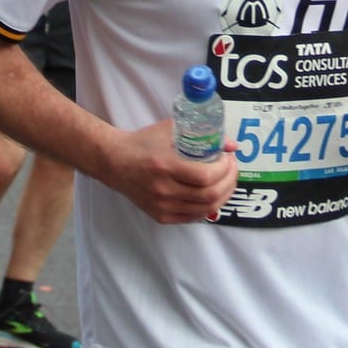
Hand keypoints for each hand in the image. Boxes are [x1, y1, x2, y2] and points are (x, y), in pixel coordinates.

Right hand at [105, 120, 240, 223]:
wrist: (114, 162)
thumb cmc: (142, 143)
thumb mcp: (170, 130)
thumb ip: (201, 134)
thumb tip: (231, 145)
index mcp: (165, 165)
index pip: (205, 176)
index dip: (224, 170)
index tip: (229, 159)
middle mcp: (163, 189)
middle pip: (209, 195)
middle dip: (229, 182)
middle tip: (232, 169)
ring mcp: (161, 206)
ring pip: (205, 209)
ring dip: (223, 195)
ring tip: (227, 181)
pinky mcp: (160, 216)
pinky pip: (193, 217)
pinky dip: (208, 207)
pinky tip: (213, 195)